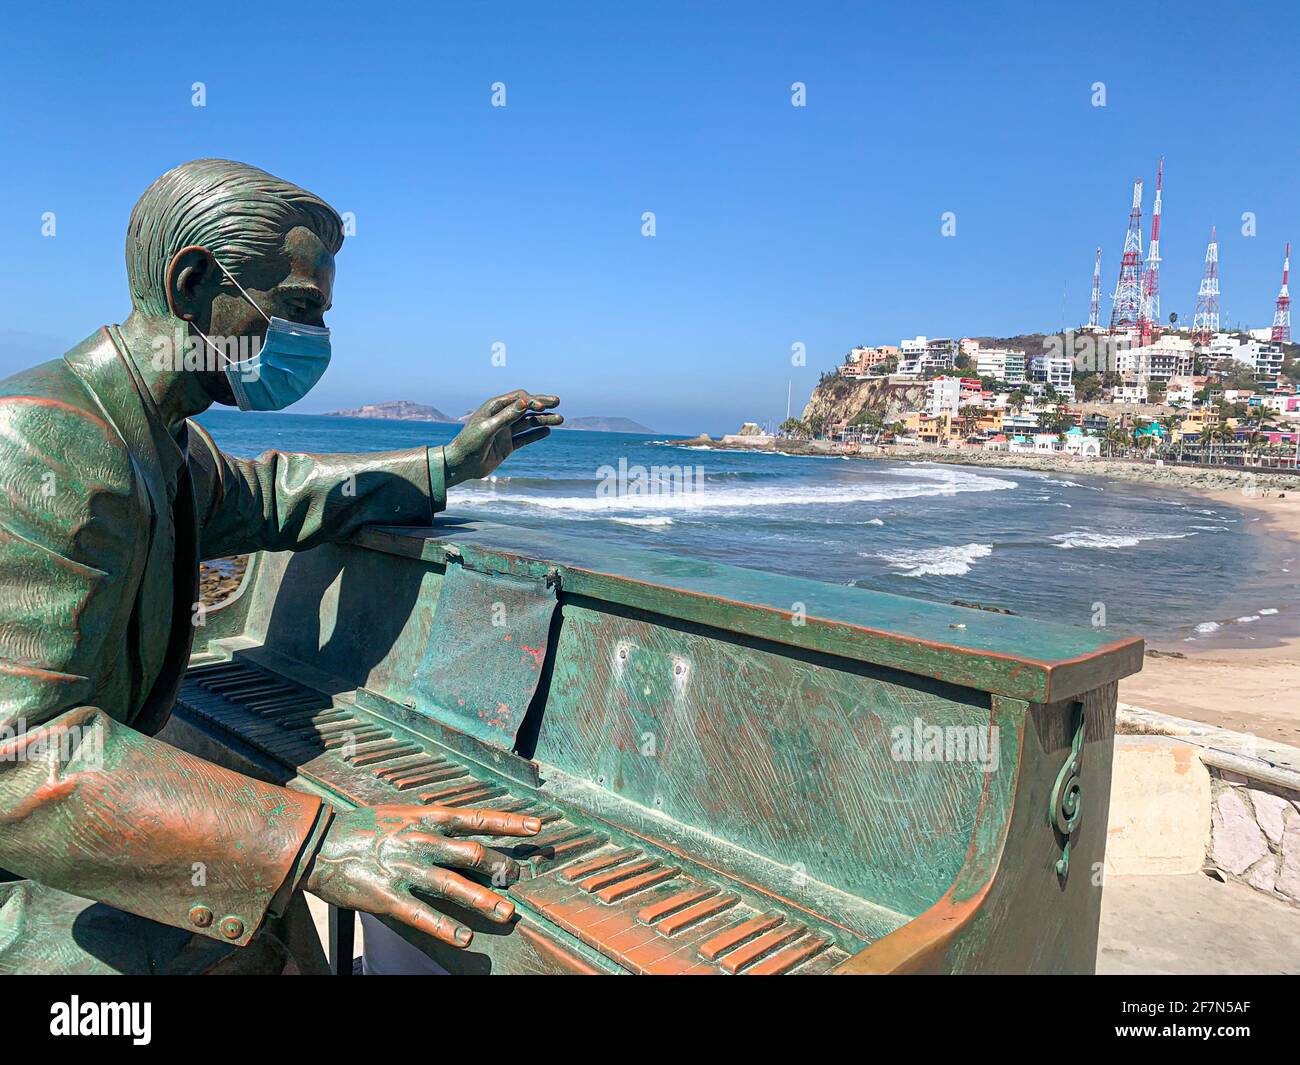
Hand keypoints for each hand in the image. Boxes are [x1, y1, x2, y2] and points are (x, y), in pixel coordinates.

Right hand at [304, 804, 540, 947]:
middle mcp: (420, 841)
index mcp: (425, 818)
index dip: (509, 823)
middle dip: (501, 867)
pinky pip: (423, 915)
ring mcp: (405, 869)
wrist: (318, 843)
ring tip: (506, 913)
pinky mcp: (388, 897)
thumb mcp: (401, 814)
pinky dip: (445, 927)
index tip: (537, 827)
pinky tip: (464, 939)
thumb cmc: (362, 827)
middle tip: (518, 878)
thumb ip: (431, 822)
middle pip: (472, 854)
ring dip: (483, 900)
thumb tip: (461, 827)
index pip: (476, 818)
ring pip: (453, 886)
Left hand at [445, 390, 561, 485]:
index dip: (531, 400)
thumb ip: (507, 416)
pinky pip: (525, 438)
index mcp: (494, 408)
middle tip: (558, 402)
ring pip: (528, 423)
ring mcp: (505, 432)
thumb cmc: (469, 444)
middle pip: (526, 408)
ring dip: (544, 420)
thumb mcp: (488, 429)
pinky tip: (547, 431)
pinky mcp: (507, 446)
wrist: (460, 465)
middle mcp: (501, 417)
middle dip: (542, 404)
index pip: (517, 398)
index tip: (542, 407)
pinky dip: (536, 435)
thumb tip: (525, 402)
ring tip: (561, 420)